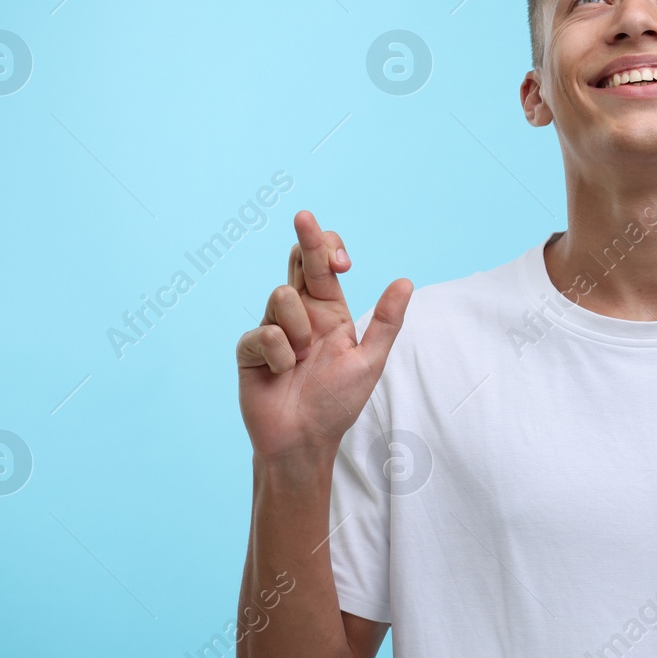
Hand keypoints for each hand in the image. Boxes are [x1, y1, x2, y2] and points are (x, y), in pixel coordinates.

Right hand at [237, 211, 412, 462]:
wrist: (303, 441)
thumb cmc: (336, 403)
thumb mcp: (369, 361)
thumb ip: (385, 322)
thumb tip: (406, 281)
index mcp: (329, 312)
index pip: (323, 264)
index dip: (327, 247)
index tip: (342, 258)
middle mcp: (300, 314)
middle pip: (298, 261)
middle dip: (305, 238)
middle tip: (305, 216)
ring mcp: (272, 328)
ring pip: (282, 297)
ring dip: (299, 330)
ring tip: (301, 360)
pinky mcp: (250, 348)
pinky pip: (265, 334)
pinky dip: (279, 356)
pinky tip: (282, 374)